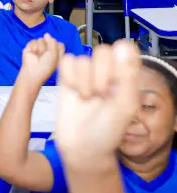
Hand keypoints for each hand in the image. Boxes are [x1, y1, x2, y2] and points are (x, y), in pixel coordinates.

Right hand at [18, 34, 64, 87]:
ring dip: (40, 48)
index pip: (59, 44)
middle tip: (45, 55)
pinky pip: (33, 41)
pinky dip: (33, 47)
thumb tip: (46, 34)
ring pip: (41, 40)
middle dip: (48, 47)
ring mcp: (39, 48)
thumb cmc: (45, 66)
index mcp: (57, 53)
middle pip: (50, 40)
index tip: (55, 54)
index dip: (57, 47)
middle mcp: (48, 50)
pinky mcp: (30, 47)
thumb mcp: (54, 54)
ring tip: (38, 55)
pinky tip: (33, 53)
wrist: (33, 71)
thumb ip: (52, 41)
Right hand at [56, 41, 141, 167]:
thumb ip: (126, 74)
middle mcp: (107, 72)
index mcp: (126, 76)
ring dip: (83, 81)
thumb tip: (122, 45)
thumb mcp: (124, 105)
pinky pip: (66, 62)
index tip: (116, 84)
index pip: (123, 50)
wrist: (81, 147)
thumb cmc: (108, 131)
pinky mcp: (67, 78)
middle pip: (101, 51)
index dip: (117, 63)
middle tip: (101, 95)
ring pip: (82, 59)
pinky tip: (73, 92)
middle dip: (100, 75)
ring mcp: (86, 75)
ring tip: (87, 98)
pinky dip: (69, 77)